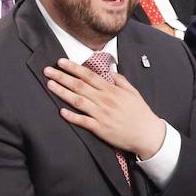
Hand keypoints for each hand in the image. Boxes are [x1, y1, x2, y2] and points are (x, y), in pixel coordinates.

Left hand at [44, 59, 166, 158]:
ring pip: (77, 101)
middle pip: (79, 86)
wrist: (147, 134)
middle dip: (62, 76)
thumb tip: (109, 71)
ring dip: (62, 92)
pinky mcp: (100, 129)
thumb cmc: (140, 113)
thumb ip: (120, 80)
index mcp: (111, 90)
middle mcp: (104, 100)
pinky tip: (61, 111)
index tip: (61, 61)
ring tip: (49, 85)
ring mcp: (101, 114)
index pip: (89, 75)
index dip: (74, 68)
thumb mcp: (133, 92)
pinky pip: (83, 121)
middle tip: (48, 70)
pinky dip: (71, 116)